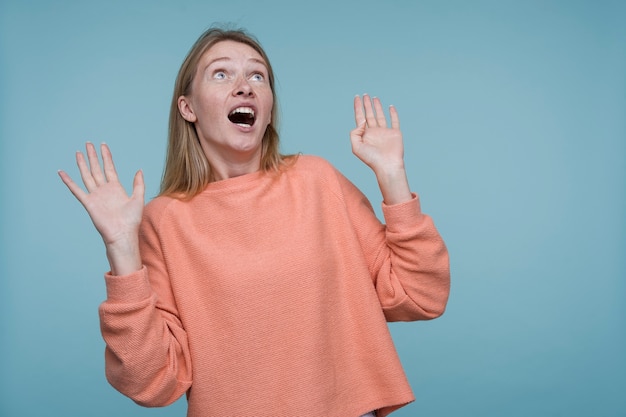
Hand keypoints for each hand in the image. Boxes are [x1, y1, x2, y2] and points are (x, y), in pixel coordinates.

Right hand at [58, 143, 143, 273]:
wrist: (122, 234)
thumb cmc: (132, 220)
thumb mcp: (138, 198)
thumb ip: (138, 184)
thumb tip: (139, 170)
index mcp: (116, 188)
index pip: (109, 168)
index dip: (106, 157)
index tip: (103, 145)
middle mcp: (104, 190)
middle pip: (97, 169)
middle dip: (93, 156)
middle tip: (88, 143)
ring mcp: (96, 196)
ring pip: (87, 176)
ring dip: (82, 164)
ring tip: (78, 152)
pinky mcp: (88, 203)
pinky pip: (76, 190)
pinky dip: (69, 181)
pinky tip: (62, 173)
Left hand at [350, 95, 411, 204]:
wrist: (387, 166)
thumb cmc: (371, 159)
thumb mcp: (356, 147)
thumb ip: (355, 133)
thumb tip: (362, 120)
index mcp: (364, 135)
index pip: (360, 117)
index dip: (358, 107)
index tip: (357, 97)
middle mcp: (374, 132)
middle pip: (369, 115)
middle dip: (366, 105)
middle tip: (365, 95)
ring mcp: (385, 132)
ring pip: (380, 116)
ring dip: (377, 106)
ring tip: (374, 98)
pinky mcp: (395, 133)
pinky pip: (394, 121)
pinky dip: (393, 113)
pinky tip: (390, 107)